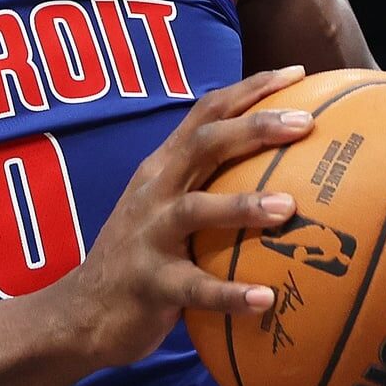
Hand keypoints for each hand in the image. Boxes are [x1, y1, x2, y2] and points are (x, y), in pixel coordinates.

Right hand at [49, 65, 313, 368]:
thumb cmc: (141, 257)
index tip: (297, 73)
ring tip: (287, 208)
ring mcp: (149, 236)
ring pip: (194, 210)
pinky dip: (229, 293)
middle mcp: (154, 192)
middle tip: (305, 122)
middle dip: (254, 127)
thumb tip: (282, 173)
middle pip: (203, 145)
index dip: (249, 89)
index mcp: (163, 169)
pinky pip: (194, 288)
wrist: (80, 312)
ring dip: (242, 206)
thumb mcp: (167, 208)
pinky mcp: (150, 284)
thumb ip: (209, 185)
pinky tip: (265, 299)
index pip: (206, 114)